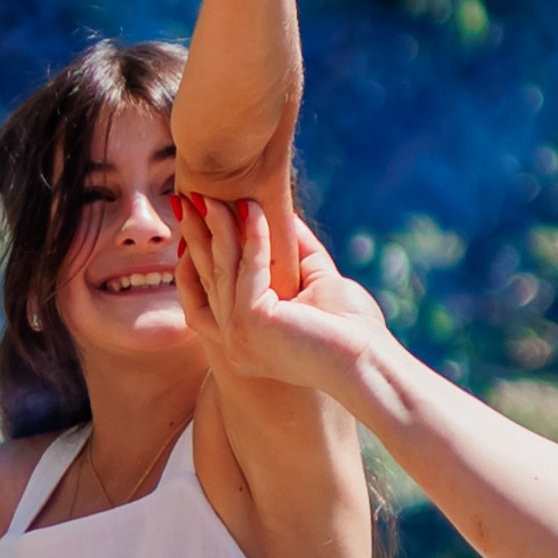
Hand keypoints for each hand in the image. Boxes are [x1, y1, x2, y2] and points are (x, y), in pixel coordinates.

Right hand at [176, 200, 388, 401]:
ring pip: (221, 269)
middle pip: (205, 278)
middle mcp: (232, 342)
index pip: (205, 294)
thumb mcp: (316, 282)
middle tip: (186, 199)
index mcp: (242, 340)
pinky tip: (253, 208)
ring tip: (210, 195)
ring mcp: (238, 335)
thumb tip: (284, 213)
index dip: (196, 256)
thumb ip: (294, 251)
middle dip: (196, 235)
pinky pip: (249, 268)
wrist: (371, 362)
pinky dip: (252, 235)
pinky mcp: (252, 322)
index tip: (196, 221)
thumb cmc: (351, 331)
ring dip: (216, 227)